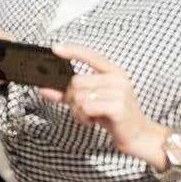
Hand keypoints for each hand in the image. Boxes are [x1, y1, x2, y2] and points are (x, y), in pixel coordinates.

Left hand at [40, 44, 169, 167]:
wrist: (136, 134)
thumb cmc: (113, 115)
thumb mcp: (91, 100)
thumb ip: (68, 93)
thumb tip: (44, 89)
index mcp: (113, 72)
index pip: (90, 55)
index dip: (72, 50)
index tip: (55, 48)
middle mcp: (117, 79)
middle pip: (76, 81)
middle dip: (72, 99)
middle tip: (81, 109)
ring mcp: (119, 92)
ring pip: (79, 96)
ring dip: (77, 111)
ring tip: (88, 116)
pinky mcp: (118, 106)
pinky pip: (87, 107)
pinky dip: (83, 117)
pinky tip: (92, 121)